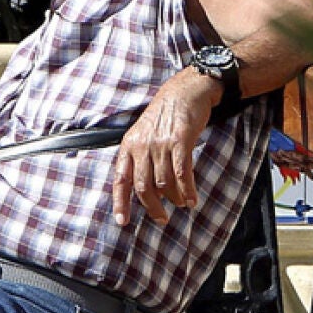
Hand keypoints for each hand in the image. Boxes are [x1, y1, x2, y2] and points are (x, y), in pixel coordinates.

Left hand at [112, 70, 220, 224]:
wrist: (185, 91)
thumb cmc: (165, 114)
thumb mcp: (143, 133)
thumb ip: (139, 156)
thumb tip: (143, 186)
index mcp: (129, 145)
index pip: (120, 179)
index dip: (120, 202)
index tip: (122, 221)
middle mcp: (142, 146)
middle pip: (142, 186)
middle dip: (152, 207)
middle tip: (161, 218)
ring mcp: (161, 144)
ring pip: (164, 183)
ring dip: (173, 199)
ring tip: (180, 204)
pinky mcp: (180, 142)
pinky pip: (182, 174)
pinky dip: (187, 191)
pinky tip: (192, 200)